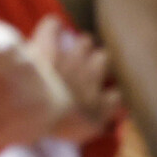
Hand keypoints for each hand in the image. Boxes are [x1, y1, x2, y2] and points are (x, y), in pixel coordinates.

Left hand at [26, 16, 118, 143]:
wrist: (40, 109)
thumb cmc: (60, 125)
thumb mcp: (87, 129)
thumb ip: (98, 122)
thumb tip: (108, 119)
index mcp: (101, 101)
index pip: (116, 95)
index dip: (111, 95)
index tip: (105, 99)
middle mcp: (92, 75)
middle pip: (104, 60)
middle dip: (98, 62)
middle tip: (88, 68)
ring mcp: (71, 58)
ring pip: (85, 43)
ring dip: (80, 45)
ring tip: (73, 48)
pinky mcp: (48, 48)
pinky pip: (52, 29)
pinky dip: (52, 27)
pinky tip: (52, 27)